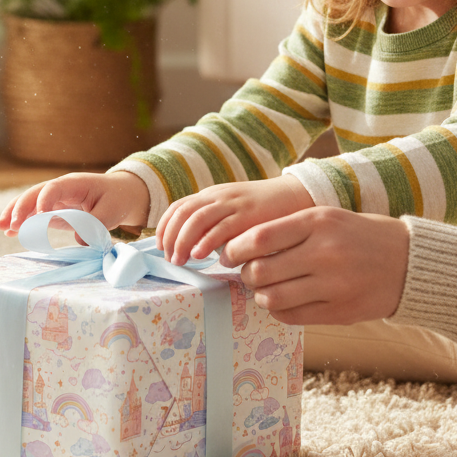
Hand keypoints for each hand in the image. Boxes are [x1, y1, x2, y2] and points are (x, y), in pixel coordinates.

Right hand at [0, 171, 149, 237]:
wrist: (121, 194)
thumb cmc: (117, 199)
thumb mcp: (111, 211)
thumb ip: (95, 224)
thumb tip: (79, 241)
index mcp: (74, 183)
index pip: (53, 188)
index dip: (44, 201)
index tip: (39, 216)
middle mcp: (60, 189)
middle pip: (34, 194)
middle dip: (21, 208)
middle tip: (11, 224)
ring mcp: (54, 199)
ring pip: (29, 203)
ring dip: (15, 214)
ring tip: (1, 227)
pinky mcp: (53, 211)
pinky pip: (34, 215)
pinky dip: (22, 222)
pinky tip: (9, 232)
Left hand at [157, 176, 313, 263]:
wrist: (295, 195)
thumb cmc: (263, 210)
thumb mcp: (232, 212)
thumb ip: (214, 226)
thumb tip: (194, 249)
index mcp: (211, 195)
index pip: (178, 207)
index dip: (165, 227)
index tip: (161, 247)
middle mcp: (217, 196)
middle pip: (183, 213)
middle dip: (171, 237)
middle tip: (169, 259)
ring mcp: (232, 204)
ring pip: (196, 219)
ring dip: (183, 241)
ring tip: (181, 261)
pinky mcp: (247, 214)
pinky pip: (221, 227)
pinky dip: (207, 241)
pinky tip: (201, 256)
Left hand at [222, 206, 408, 324]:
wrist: (408, 261)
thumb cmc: (357, 235)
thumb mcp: (324, 217)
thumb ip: (287, 228)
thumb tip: (241, 246)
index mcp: (317, 222)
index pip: (259, 238)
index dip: (235, 249)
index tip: (228, 254)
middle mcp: (324, 253)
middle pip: (261, 271)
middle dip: (244, 274)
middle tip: (246, 272)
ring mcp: (334, 285)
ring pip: (272, 297)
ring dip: (260, 294)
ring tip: (265, 288)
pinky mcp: (341, 311)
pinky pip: (293, 316)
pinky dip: (279, 310)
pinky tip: (283, 301)